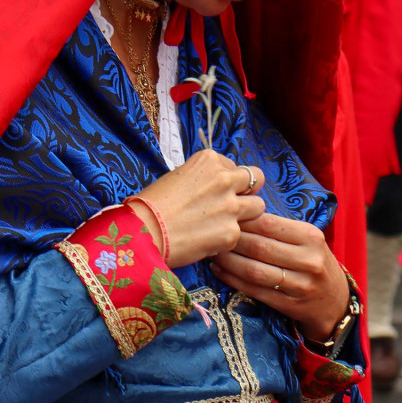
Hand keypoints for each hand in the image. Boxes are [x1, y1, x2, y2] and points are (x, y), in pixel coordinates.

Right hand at [131, 150, 265, 268]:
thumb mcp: (178, 177)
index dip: (227, 182)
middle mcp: (224, 179)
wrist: (143, 232)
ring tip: (223, 225)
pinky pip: (239, 235)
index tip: (214, 194)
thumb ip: (204, 179)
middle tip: (232, 206)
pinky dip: (226, 240)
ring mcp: (230, 206)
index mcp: (210, 160)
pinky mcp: (231, 232)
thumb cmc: (151, 206)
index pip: (234, 167)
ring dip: (245, 215)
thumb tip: (216, 191)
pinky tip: (207, 241)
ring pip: (258, 207)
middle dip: (246, 192)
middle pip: (256, 179)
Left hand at [209, 213, 348, 341]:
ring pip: (255, 271)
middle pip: (260, 248)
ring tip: (213, 253)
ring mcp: (299, 285)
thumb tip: (241, 214)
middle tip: (212, 235)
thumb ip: (280, 229)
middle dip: (232, 241)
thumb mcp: (307, 240)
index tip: (225, 218)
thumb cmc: (313, 262)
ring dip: (229, 262)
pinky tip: (219, 271)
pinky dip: (233, 280)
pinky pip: (254, 291)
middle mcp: (308, 260)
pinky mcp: (288, 304)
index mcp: (310, 237)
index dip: (243, 221)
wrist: (334, 300)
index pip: (269, 225)